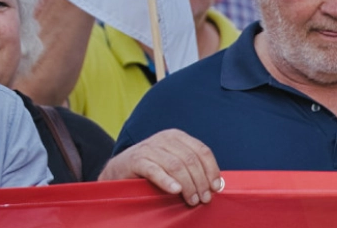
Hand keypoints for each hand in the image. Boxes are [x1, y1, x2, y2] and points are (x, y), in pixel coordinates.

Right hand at [99, 129, 222, 206]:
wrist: (120, 169)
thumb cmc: (153, 168)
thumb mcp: (174, 162)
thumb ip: (192, 168)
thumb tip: (217, 185)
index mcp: (176, 136)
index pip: (202, 151)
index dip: (212, 170)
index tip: (215, 188)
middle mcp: (163, 138)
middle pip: (190, 160)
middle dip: (200, 182)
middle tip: (203, 199)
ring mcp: (149, 148)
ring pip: (176, 165)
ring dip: (188, 185)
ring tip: (191, 200)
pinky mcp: (136, 160)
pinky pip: (155, 170)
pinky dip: (167, 181)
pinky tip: (175, 190)